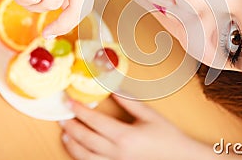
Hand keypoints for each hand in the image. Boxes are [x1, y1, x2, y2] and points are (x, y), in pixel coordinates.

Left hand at [59, 95, 210, 159]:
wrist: (179, 158)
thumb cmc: (167, 136)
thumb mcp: (149, 115)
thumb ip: (128, 101)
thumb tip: (111, 89)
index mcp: (124, 136)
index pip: (94, 122)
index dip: (79, 111)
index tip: (69, 102)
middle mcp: (117, 152)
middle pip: (85, 139)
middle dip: (70, 127)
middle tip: (61, 117)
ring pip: (85, 157)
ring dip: (72, 145)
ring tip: (65, 134)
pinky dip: (82, 157)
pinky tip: (79, 151)